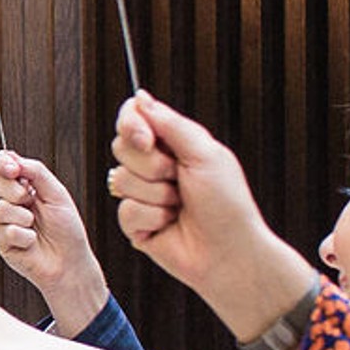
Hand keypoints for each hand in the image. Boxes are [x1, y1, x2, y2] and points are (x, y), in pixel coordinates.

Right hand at [0, 152, 113, 334]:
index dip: (2, 162)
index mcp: (25, 186)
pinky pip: (3, 230)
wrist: (70, 262)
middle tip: (28, 198)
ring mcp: (4, 221)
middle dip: (11, 189)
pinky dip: (22, 236)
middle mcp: (11, 201)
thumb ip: (36, 172)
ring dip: (22, 217)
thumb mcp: (57, 194)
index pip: (3, 165)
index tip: (12, 168)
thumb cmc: (67, 229)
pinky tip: (32, 242)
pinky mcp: (1, 241)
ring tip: (35, 226)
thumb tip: (13, 158)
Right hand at [108, 93, 315, 348]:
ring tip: (179, 206)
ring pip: (121, 180)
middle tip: (178, 178)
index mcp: (174, 145)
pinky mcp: (135, 223)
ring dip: (155, 195)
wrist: (229, 253)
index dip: (132, 124)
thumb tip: (140, 97)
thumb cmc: (226, 204)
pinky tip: (169, 224)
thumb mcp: (204, 153)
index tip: (146, 139)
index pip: (135, 118)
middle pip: (121, 146)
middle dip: (151, 164)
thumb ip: (170, 123)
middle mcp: (155, 167)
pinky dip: (151, 217)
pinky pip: (124, 210)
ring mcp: (143, 194)